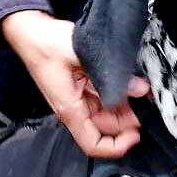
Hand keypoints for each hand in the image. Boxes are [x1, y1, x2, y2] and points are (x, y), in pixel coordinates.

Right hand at [1, 10, 146, 158]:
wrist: (30, 31)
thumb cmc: (45, 44)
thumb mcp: (80, 55)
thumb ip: (110, 74)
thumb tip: (140, 89)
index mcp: (70, 109)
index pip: (93, 144)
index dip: (117, 145)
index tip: (136, 134)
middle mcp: (74, 110)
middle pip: (107, 129)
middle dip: (127, 120)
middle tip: (146, 102)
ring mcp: (79, 100)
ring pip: (108, 114)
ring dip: (126, 105)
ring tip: (140, 88)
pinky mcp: (82, 89)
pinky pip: (104, 99)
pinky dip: (118, 93)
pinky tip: (130, 82)